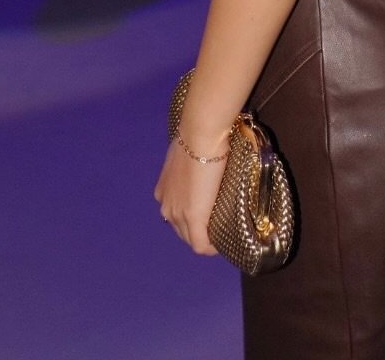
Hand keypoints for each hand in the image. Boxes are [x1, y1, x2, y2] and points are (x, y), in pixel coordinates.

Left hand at [154, 136, 228, 256]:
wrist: (200, 137)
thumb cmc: (196, 138)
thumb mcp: (186, 153)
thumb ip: (189, 165)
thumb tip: (202, 160)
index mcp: (163, 192)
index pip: (175, 213)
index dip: (189, 216)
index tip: (205, 212)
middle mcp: (165, 206)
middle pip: (180, 229)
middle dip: (196, 231)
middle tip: (215, 225)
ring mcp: (177, 214)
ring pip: (189, 238)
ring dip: (204, 239)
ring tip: (220, 234)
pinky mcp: (193, 220)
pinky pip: (200, 244)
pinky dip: (209, 248)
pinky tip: (220, 244)